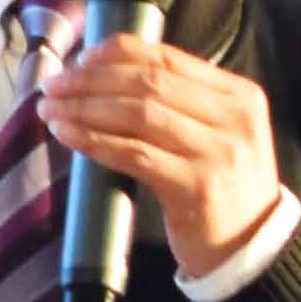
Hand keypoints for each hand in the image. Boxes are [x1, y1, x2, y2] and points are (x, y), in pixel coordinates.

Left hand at [37, 35, 285, 276]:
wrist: (250, 248)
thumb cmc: (222, 186)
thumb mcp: (218, 132)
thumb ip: (182, 102)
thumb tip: (105, 75)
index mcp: (238, 94)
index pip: (168, 58)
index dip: (117, 53)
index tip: (79, 59)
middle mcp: (232, 117)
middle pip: (148, 82)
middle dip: (91, 80)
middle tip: (53, 86)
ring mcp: (217, 152)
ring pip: (137, 114)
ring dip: (85, 108)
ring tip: (50, 110)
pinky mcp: (196, 187)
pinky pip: (134, 154)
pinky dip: (94, 140)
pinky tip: (67, 134)